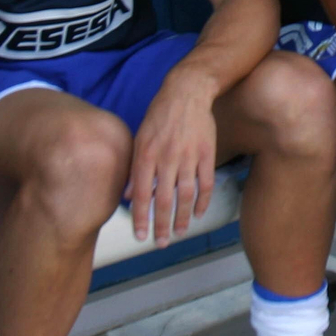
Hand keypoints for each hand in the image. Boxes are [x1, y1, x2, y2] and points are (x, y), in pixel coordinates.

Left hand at [129, 68, 218, 246]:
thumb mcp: (139, 137)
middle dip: (161, 225)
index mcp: (146, 155)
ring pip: (185, 195)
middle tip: (160, 243)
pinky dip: (202, 200)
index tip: (141, 237)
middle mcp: (166, 158)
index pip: (142, 195)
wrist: (187, 92)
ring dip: (182, 217)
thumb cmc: (159, 114)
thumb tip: (129, 195)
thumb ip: (134, 168)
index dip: (141, 219)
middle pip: (163, 200)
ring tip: (179, 233)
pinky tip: (198, 213)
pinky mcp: (206, 153)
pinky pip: (205, 182)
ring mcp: (188, 157)